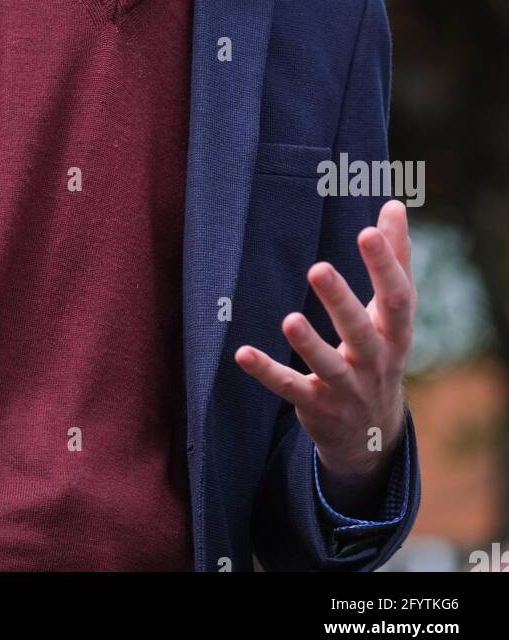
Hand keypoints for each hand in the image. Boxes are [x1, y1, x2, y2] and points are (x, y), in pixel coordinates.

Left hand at [234, 199, 414, 480]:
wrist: (372, 434)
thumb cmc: (381, 350)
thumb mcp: (394, 312)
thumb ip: (395, 258)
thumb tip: (393, 204)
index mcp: (397, 333)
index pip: (396, 297)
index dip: (385, 265)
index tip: (368, 231)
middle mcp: (376, 362)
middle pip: (361, 331)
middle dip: (341, 301)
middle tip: (318, 268)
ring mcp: (346, 389)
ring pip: (328, 366)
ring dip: (309, 344)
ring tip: (290, 319)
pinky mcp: (316, 406)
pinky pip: (290, 389)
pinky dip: (267, 373)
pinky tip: (242, 354)